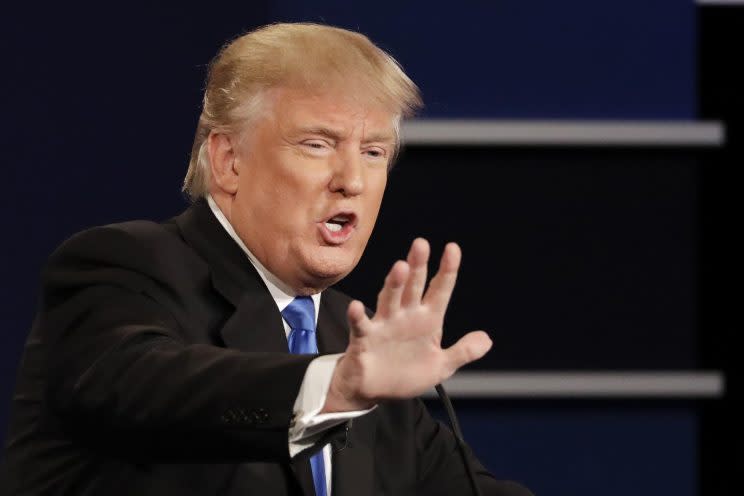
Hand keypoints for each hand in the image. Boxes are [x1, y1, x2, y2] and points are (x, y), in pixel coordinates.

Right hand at [323, 238, 492, 411]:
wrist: (374, 390)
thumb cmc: (404, 374)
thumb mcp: (441, 366)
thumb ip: (463, 352)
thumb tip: (487, 339)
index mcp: (427, 320)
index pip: (440, 290)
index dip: (447, 270)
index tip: (453, 249)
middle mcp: (405, 316)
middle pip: (413, 286)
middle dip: (418, 266)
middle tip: (421, 245)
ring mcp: (384, 325)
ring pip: (390, 300)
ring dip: (395, 284)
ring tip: (400, 268)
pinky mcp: (364, 339)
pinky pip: (361, 326)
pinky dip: (358, 316)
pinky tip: (357, 307)